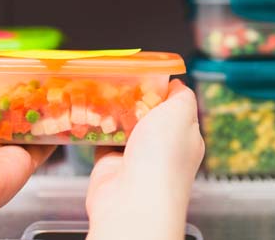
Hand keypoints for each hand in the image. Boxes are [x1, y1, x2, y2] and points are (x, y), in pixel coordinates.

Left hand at [0, 82, 53, 239]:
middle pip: (14, 112)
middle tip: (48, 77)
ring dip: (45, 111)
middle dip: (29, 96)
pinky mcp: (23, 164)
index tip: (23, 70)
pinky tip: (68, 114)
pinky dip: (56, 133)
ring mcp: (5, 151)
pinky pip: (44, 146)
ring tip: (62, 90)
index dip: (6, 86)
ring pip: (31, 127)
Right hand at [86, 79, 204, 239]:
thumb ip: (182, 95)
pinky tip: (90, 113)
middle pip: (146, 114)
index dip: (161, 90)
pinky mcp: (110, 164)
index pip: (175, 107)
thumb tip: (175, 84)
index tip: (146, 75)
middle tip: (120, 80)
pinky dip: (95, 128)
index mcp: (184, 136)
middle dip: (133, 98)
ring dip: (113, 111)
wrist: (134, 199)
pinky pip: (102, 140)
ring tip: (102, 91)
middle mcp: (161, 148)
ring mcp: (135, 157)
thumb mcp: (182, 113)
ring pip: (123, 126)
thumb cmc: (163, 156)